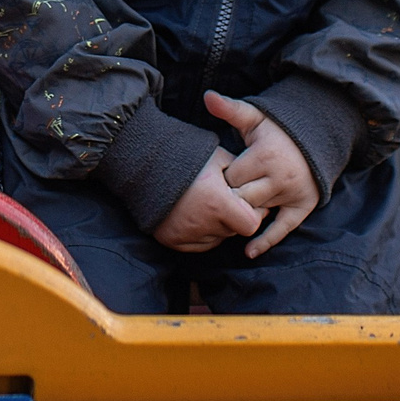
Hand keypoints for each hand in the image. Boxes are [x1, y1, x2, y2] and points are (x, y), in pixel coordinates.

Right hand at [151, 145, 266, 253]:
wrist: (143, 162)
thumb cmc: (185, 156)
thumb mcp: (218, 157)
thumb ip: (241, 175)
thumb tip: (256, 187)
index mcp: (217, 203)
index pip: (250, 224)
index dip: (251, 213)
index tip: (242, 200)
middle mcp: (202, 223)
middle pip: (232, 231)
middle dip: (233, 217)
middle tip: (222, 198)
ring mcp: (185, 234)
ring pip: (216, 238)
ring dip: (217, 226)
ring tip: (204, 203)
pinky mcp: (172, 240)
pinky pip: (198, 244)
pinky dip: (200, 233)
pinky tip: (192, 213)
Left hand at [207, 91, 322, 257]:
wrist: (317, 137)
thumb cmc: (278, 128)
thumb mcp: (255, 116)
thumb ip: (230, 109)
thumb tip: (207, 96)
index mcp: (265, 155)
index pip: (231, 177)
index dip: (219, 179)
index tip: (214, 177)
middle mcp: (280, 177)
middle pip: (241, 198)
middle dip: (228, 198)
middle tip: (217, 197)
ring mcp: (293, 193)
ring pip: (257, 212)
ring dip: (243, 213)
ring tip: (227, 214)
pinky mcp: (303, 206)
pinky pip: (283, 229)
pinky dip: (266, 241)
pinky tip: (248, 251)